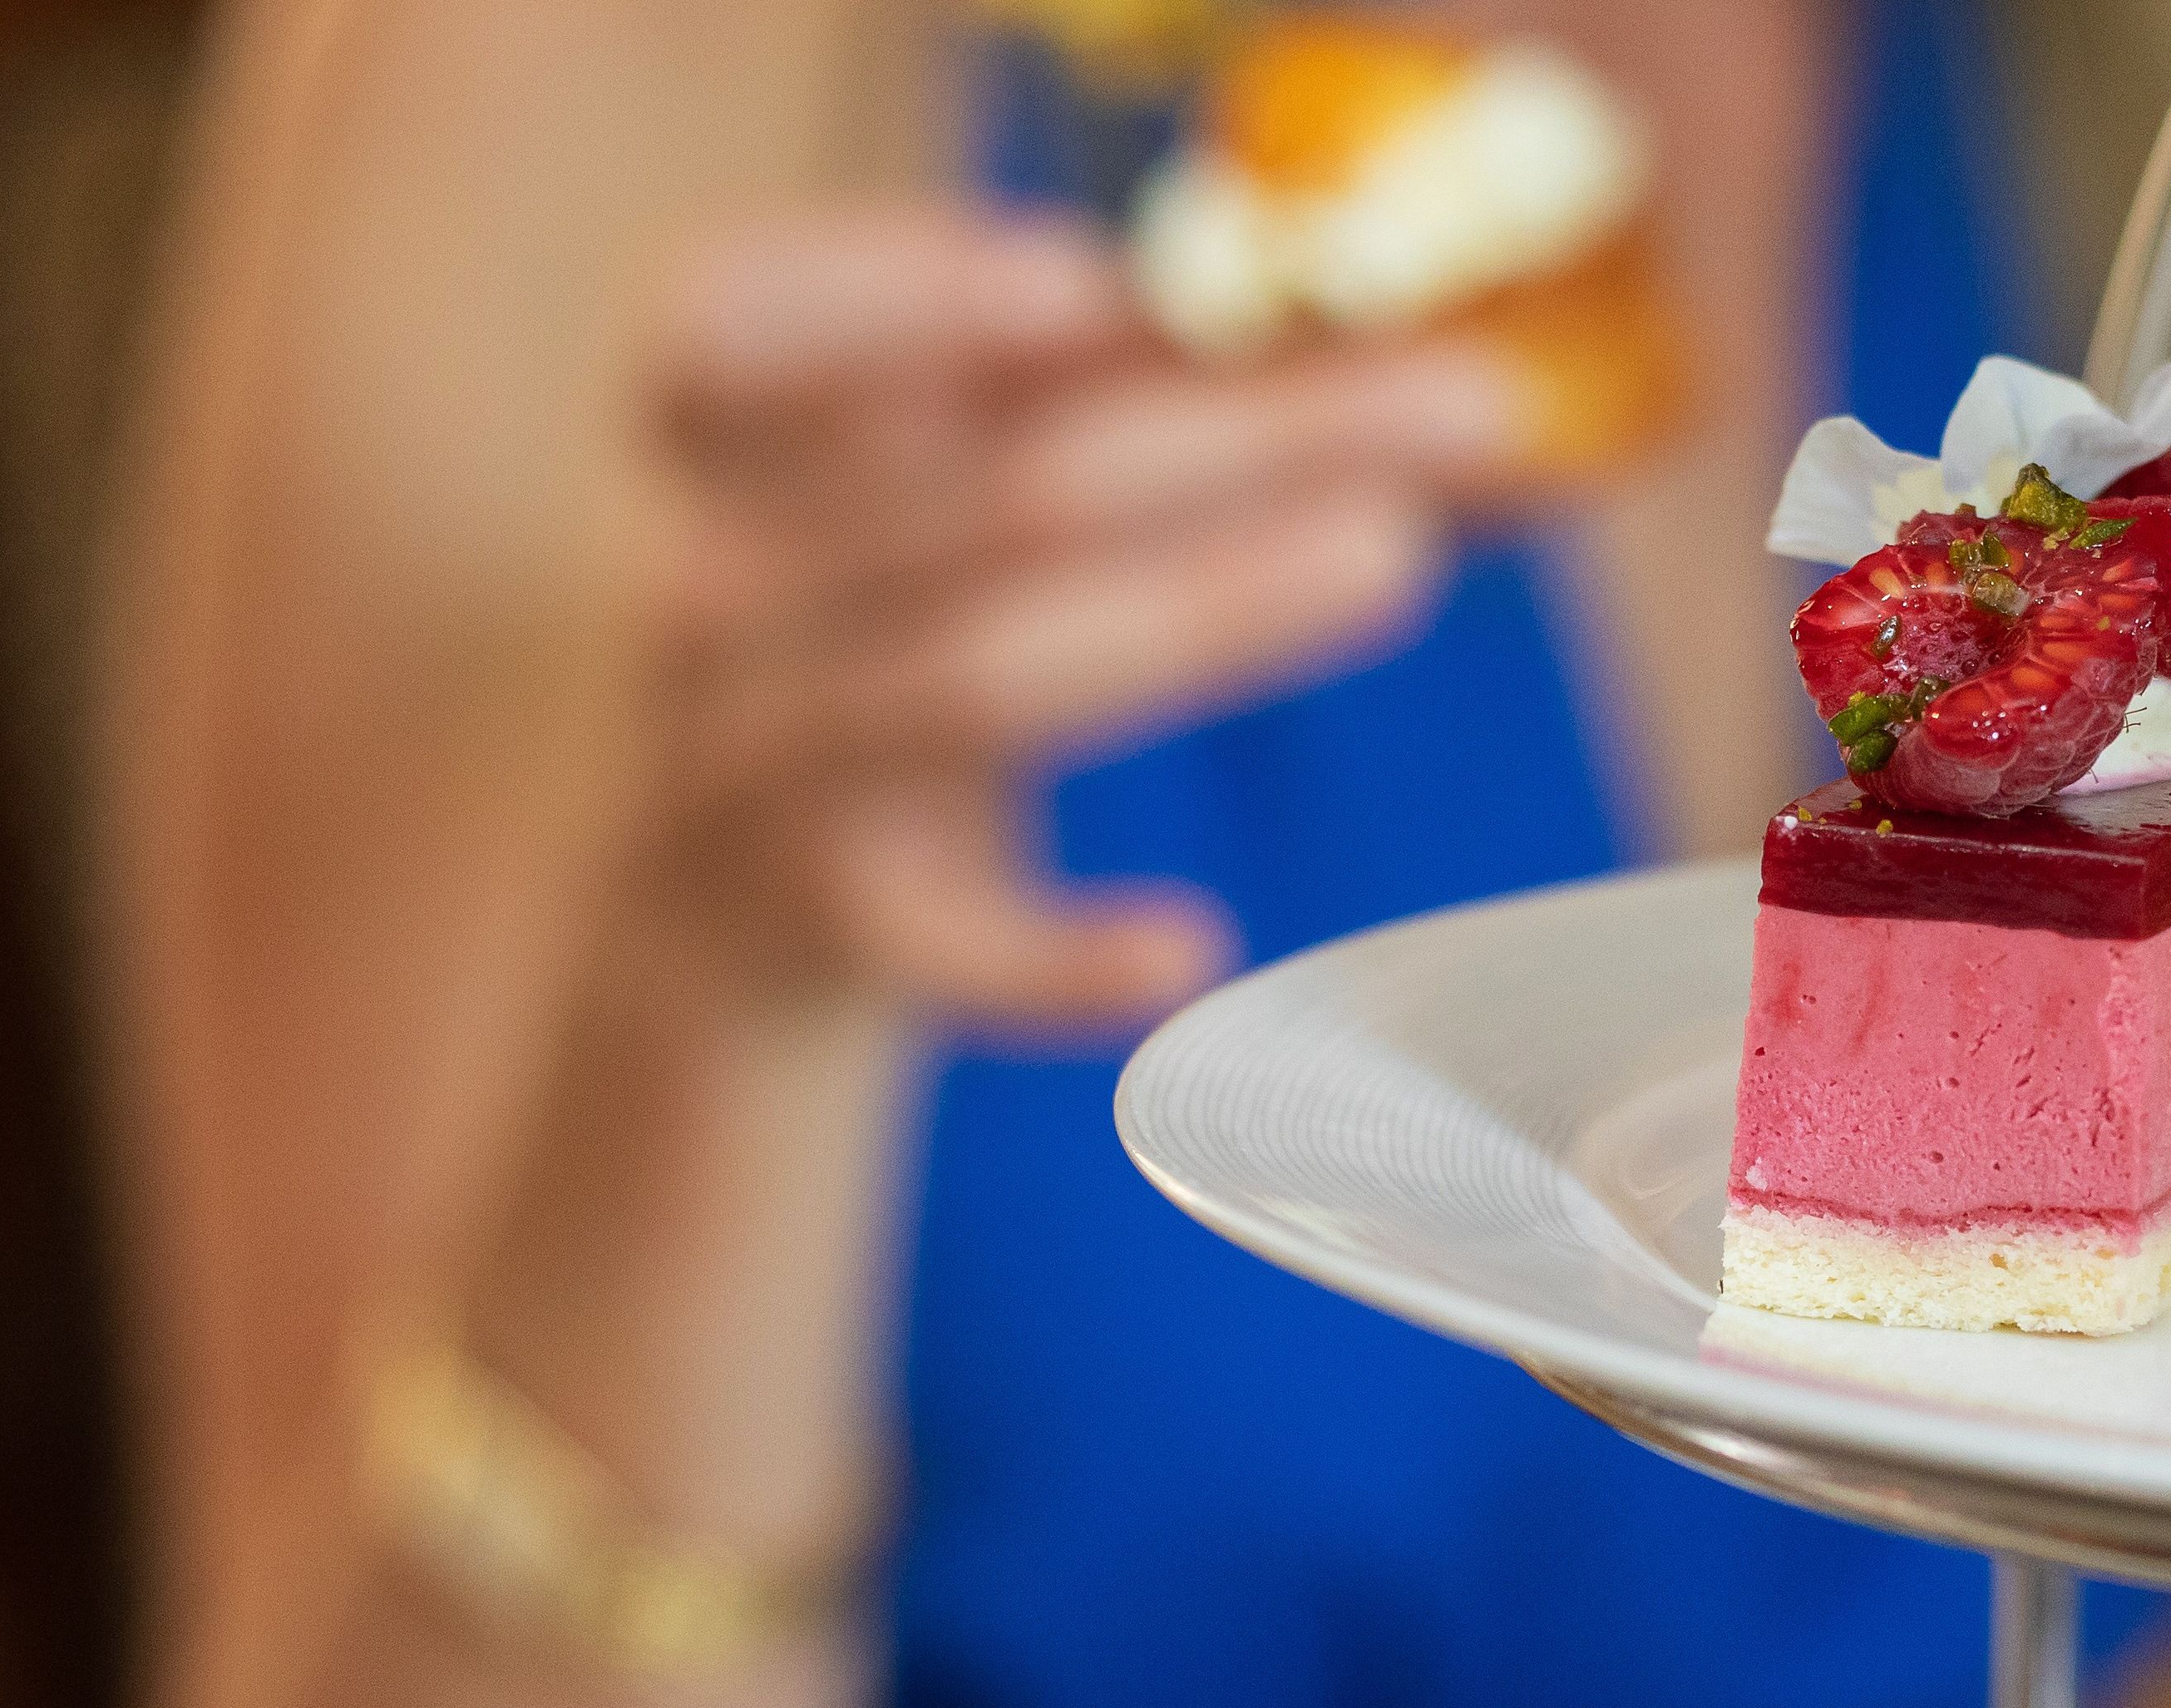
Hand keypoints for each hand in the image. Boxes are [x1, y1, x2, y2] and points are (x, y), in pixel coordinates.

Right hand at [621, 204, 1524, 1031]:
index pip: (726, 333)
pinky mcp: (818, 932)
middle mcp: (718, 599)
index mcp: (724, 460)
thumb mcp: (923, 517)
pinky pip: (941, 946)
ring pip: (979, 679)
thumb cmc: (869, 655)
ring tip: (1397, 552)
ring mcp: (752, 770)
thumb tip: (1368, 347)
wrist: (701, 929)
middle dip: (1242, 434)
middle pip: (988, 495)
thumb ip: (1086, 412)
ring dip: (1202, 611)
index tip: (1085, 285)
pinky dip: (1054, 960)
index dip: (893, 297)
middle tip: (1468, 403)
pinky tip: (1187, 947)